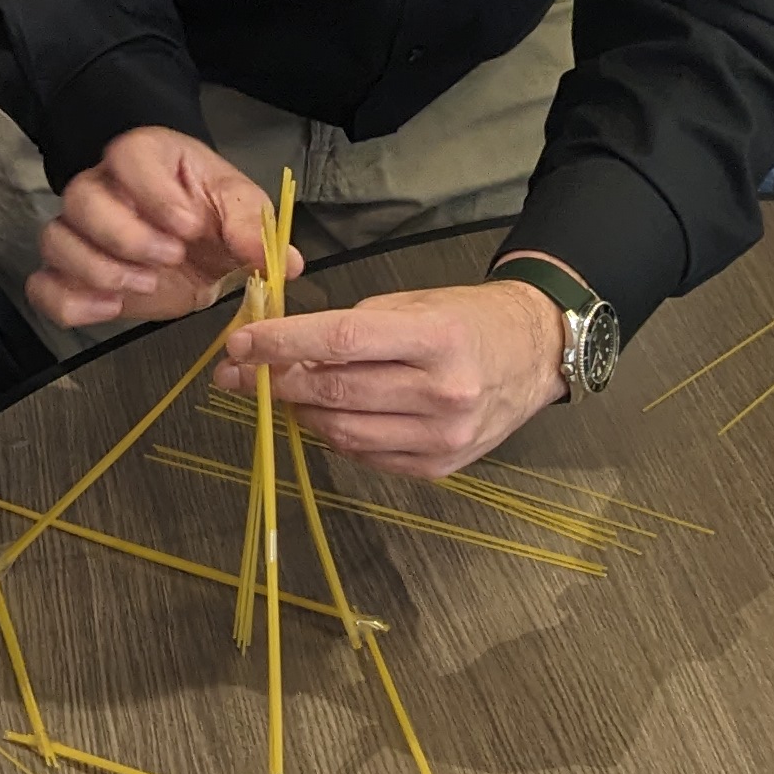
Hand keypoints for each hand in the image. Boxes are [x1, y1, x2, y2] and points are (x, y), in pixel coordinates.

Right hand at [30, 126, 293, 332]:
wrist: (192, 241)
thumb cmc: (209, 211)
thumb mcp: (240, 207)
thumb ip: (254, 228)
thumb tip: (284, 262)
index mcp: (142, 158)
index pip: (126, 157)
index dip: (153, 192)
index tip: (190, 226)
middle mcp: (100, 188)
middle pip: (82, 200)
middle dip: (127, 236)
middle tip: (171, 258)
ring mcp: (77, 231)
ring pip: (58, 241)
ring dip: (99, 270)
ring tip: (147, 285)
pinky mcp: (69, 274)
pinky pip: (43, 286)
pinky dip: (69, 303)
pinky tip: (109, 309)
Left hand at [216, 279, 565, 476]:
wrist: (534, 356)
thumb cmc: (467, 321)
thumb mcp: (414, 305)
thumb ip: (351, 327)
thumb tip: (280, 349)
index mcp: (437, 338)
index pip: (340, 341)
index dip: (281, 344)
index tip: (239, 344)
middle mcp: (443, 393)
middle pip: (335, 393)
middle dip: (276, 382)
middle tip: (240, 372)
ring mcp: (443, 437)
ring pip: (342, 432)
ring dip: (301, 411)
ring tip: (282, 391)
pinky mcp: (438, 468)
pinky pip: (365, 454)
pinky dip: (336, 434)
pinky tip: (328, 414)